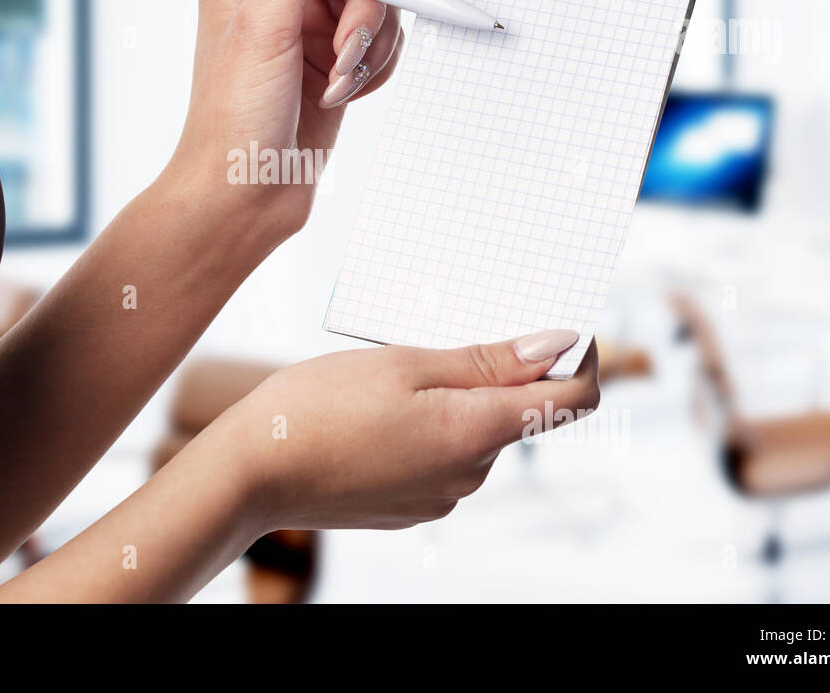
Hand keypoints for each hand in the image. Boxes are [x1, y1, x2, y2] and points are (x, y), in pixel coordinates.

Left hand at [165, 0, 405, 237]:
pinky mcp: (337, 60)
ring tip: (335, 83)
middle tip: (341, 49)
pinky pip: (385, 40)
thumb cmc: (233, 116)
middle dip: (362, 4)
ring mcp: (311, 25)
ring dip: (369, 44)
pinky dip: (374, 68)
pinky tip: (343, 96)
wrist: (245, 194)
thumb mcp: (264, 24)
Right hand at [209, 331, 599, 532]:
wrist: (251, 473)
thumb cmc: (318, 407)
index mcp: (477, 433)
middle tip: (436, 334)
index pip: (572, 400)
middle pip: (518, 413)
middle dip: (496, 370)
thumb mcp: (405, 364)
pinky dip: (428, 425)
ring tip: (391, 374)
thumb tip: (556, 346)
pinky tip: (377, 409)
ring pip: (475, 432)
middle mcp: (469, 476)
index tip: (556, 324)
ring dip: (455, 398)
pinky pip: (442, 456)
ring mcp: (439, 497)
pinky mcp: (410, 506)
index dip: (579, 357)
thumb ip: (487, 360)